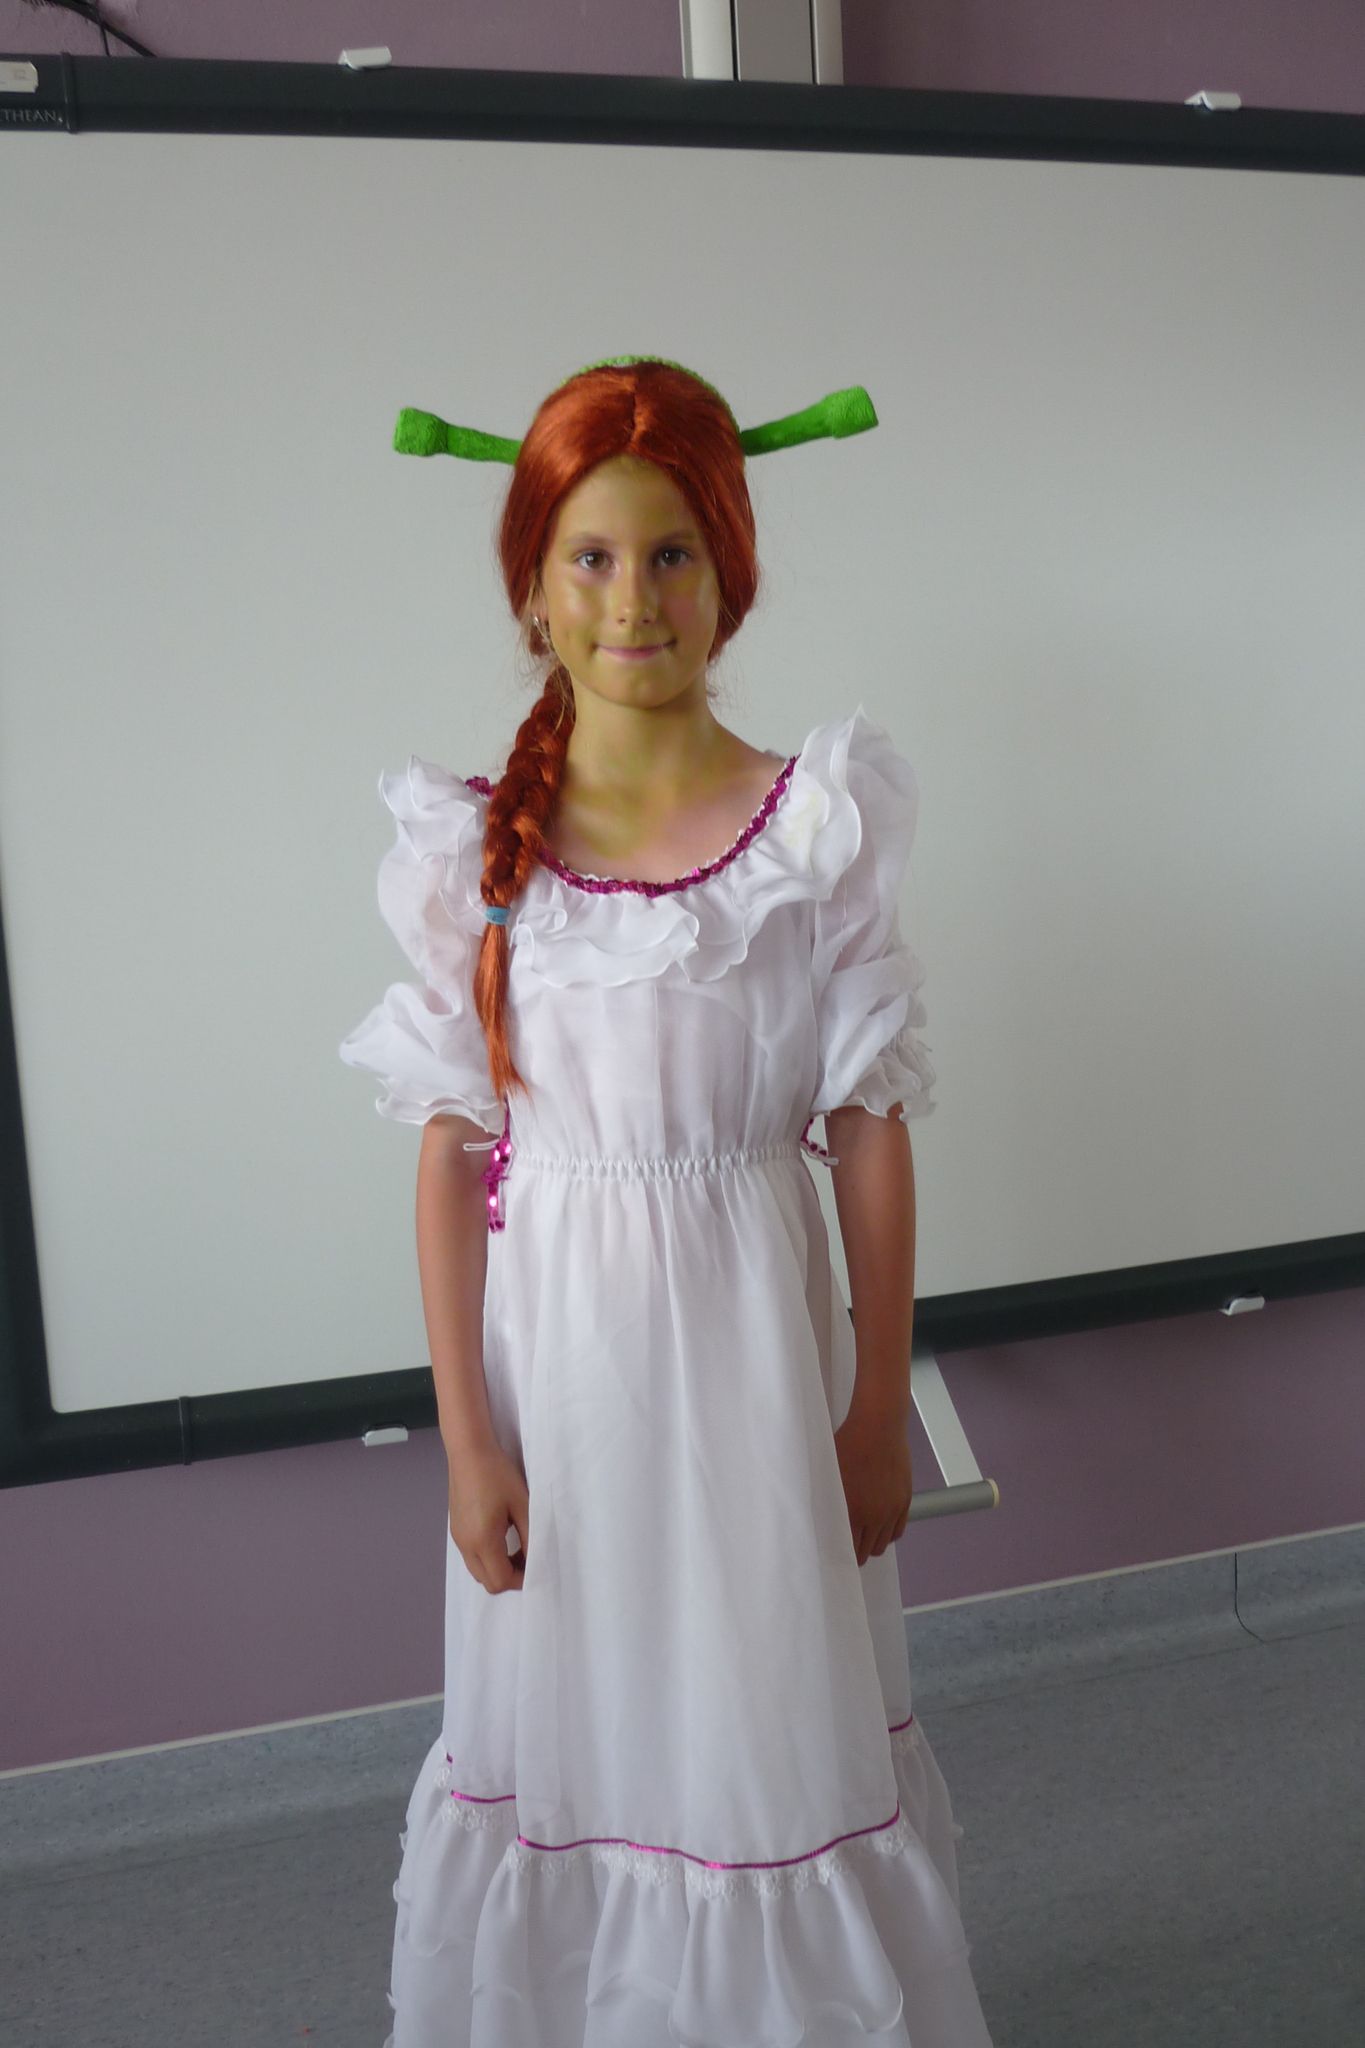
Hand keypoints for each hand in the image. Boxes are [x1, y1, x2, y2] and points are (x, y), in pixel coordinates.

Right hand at [447, 1442, 529, 1594]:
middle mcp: (465, 1545)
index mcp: (482, 1541)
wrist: (469, 1451)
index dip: (522, 1580)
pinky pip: (472, 1556)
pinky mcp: (455, 1529)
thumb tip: (537, 1560)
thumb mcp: (522, 1505)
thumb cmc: (498, 1475)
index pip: (501, 1581)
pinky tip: (502, 1535)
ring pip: (478, 1570)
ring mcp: (457, 1538)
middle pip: (487, 1582)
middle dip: (509, 1577)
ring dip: (498, 1567)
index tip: (537, 1565)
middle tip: (528, 1558)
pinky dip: (488, 1557)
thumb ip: (531, 1536)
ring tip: (517, 1546)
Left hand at [832, 1405, 912, 1566]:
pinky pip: (897, 1532)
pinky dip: (887, 1534)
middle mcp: (874, 1515)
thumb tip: (816, 1517)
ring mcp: (892, 1509)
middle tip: (846, 1547)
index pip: (847, 1548)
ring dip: (871, 1545)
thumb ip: (825, 1498)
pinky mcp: (904, 1501)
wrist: (878, 1426)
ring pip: (882, 1545)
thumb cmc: (848, 1444)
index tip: (832, 1552)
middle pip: (866, 1552)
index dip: (839, 1553)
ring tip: (861, 1536)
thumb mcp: (828, 1471)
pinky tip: (877, 1528)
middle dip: (854, 1553)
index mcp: (852, 1509)